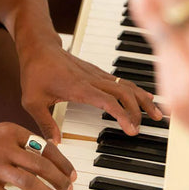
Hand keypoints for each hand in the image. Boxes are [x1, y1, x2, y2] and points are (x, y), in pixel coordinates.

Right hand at [0, 122, 75, 189]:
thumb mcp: (1, 132)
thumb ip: (22, 142)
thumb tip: (49, 160)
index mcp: (11, 131)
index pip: (45, 147)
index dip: (62, 162)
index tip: (70, 173)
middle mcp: (5, 146)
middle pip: (41, 165)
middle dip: (59, 179)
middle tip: (69, 188)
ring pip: (30, 182)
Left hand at [19, 45, 162, 142]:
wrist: (37, 46)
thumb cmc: (34, 71)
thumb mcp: (31, 100)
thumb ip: (44, 123)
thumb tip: (56, 143)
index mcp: (78, 87)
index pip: (108, 101)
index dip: (123, 115)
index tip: (132, 130)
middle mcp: (90, 79)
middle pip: (123, 92)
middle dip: (139, 109)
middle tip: (146, 127)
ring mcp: (95, 74)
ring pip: (125, 84)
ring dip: (142, 98)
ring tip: (157, 113)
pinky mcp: (96, 72)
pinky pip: (120, 81)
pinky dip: (135, 90)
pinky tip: (144, 97)